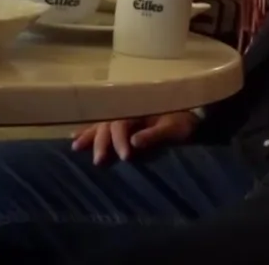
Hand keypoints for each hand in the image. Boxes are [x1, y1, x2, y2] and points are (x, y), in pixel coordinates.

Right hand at [71, 111, 198, 163]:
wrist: (193, 111)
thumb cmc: (185, 120)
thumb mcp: (175, 128)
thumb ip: (155, 135)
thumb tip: (134, 142)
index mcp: (139, 107)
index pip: (122, 123)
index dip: (120, 140)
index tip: (124, 156)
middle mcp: (128, 107)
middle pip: (108, 123)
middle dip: (101, 141)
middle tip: (99, 161)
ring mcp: (125, 111)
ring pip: (101, 122)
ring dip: (89, 134)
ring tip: (76, 147)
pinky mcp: (125, 119)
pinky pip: (102, 123)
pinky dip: (89, 129)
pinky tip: (76, 136)